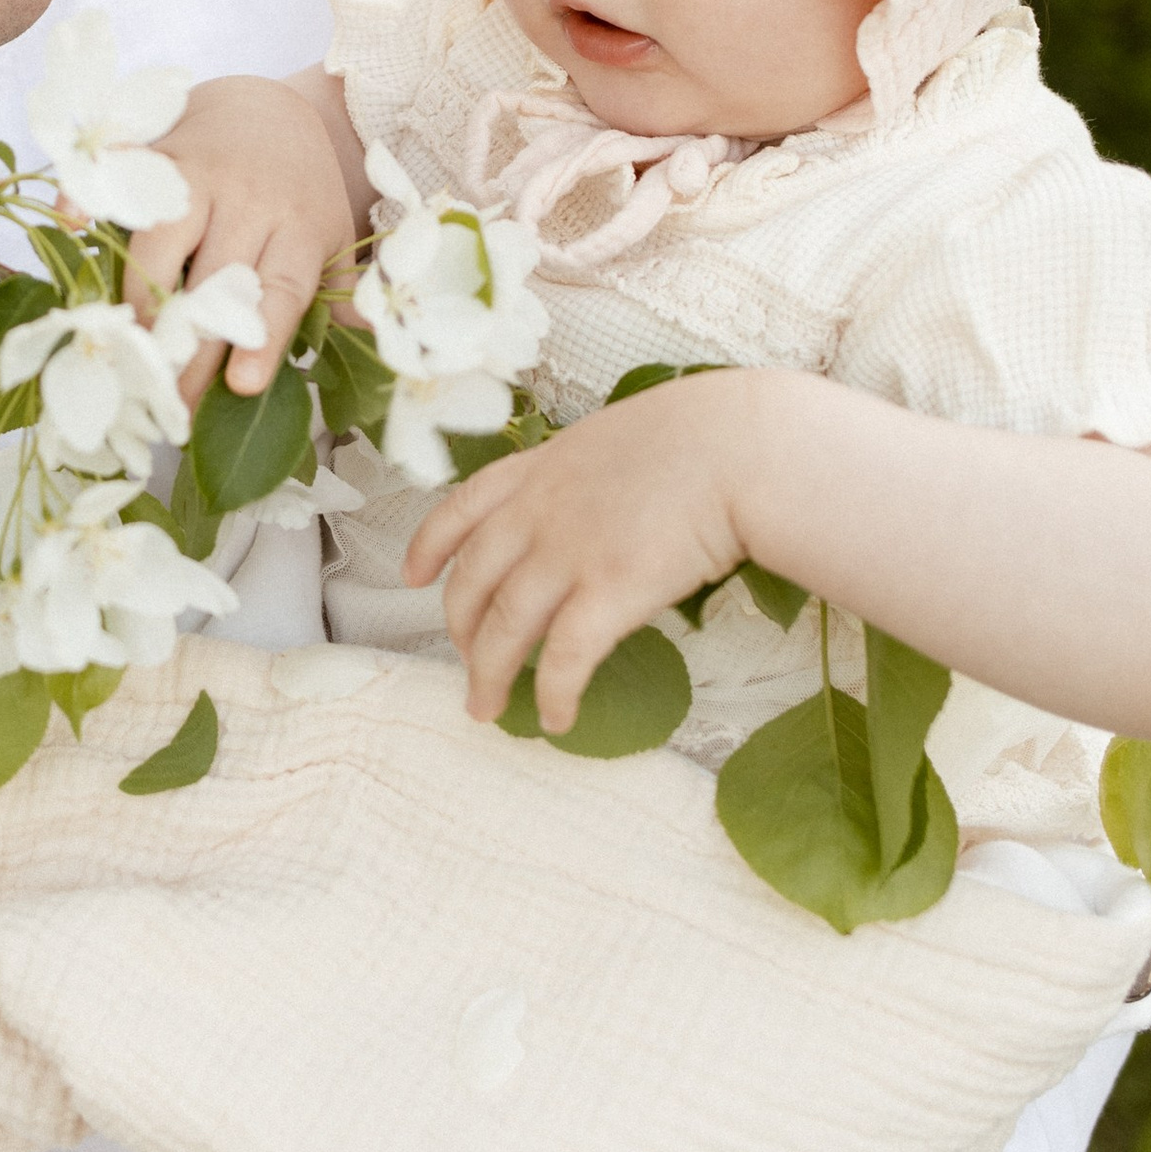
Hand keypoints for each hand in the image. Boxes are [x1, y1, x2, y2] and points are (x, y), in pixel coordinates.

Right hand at [123, 73, 356, 404]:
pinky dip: (91, 192)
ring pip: (164, 233)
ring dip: (144, 292)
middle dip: (191, 345)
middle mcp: (248, 197)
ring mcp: (197, 171)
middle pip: (215, 278)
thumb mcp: (330, 238)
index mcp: (298, 226)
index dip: (261, 338)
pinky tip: (73, 222)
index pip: (280, 289)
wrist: (268, 107)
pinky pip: (120, 173)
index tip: (241, 385)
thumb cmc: (296, 191)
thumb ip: (341, 293)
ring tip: (131, 349)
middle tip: (170, 404)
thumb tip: (367, 345)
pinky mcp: (156, 150)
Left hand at [410, 369, 769, 726]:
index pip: (462, 508)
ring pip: (502, 628)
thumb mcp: (620, 436)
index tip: (411, 575)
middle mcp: (539, 513)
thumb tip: (598, 501)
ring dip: (487, 676)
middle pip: (472, 580)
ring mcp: (568, 554)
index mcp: (541, 470)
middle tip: (466, 662)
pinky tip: (556, 717)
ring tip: (486, 709)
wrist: (739, 446)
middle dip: (459, 629)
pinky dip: (552, 693)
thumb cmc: (703, 435)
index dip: (429, 546)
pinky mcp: (608, 594)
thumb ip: (590, 473)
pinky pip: (562, 659)